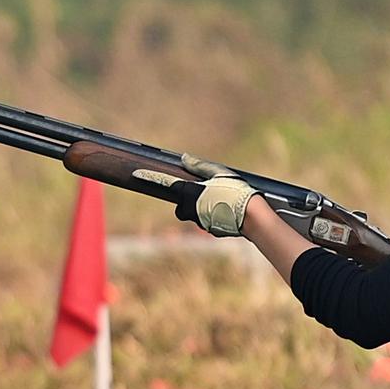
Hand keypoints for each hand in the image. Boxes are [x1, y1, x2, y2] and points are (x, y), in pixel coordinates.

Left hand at [133, 153, 258, 236]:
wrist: (252, 217)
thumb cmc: (237, 192)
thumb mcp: (219, 173)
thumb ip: (200, 166)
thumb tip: (184, 158)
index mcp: (189, 192)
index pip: (165, 183)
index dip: (150, 177)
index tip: (136, 174)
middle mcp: (190, 209)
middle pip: (180, 206)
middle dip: (187, 201)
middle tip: (205, 193)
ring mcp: (199, 222)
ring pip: (194, 214)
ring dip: (202, 208)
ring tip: (222, 201)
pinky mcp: (210, 230)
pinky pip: (207, 221)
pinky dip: (213, 216)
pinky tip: (227, 211)